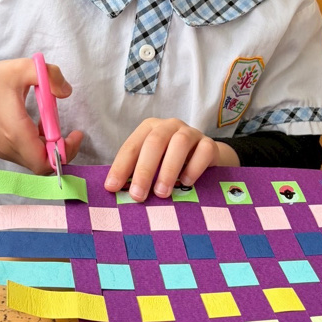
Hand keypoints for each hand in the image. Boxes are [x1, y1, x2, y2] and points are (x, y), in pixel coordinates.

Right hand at [0, 55, 82, 172]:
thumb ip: (50, 75)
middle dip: (60, 151)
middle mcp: (7, 146)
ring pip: (33, 161)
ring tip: (51, 124)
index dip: (64, 153)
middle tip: (69, 133)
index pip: (43, 162)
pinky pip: (24, 155)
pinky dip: (36, 146)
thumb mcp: (25, 67)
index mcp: (14, 131)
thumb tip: (66, 91)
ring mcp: (1, 150)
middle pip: (41, 165)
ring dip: (48, 148)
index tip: (75, 135)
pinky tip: (37, 126)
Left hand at [104, 117, 239, 201]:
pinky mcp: (209, 144)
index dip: (121, 167)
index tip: (112, 188)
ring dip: (168, 169)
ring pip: (179, 143)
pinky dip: (194, 168)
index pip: (132, 146)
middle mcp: (169, 126)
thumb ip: (137, 173)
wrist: (205, 157)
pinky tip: (186, 183)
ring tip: (161, 193)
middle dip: (144, 170)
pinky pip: (204, 151)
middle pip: (154, 143)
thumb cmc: (171, 162)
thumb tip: (116, 192)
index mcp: (149, 128)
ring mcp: (191, 133)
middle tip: (138, 195)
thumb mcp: (152, 164)